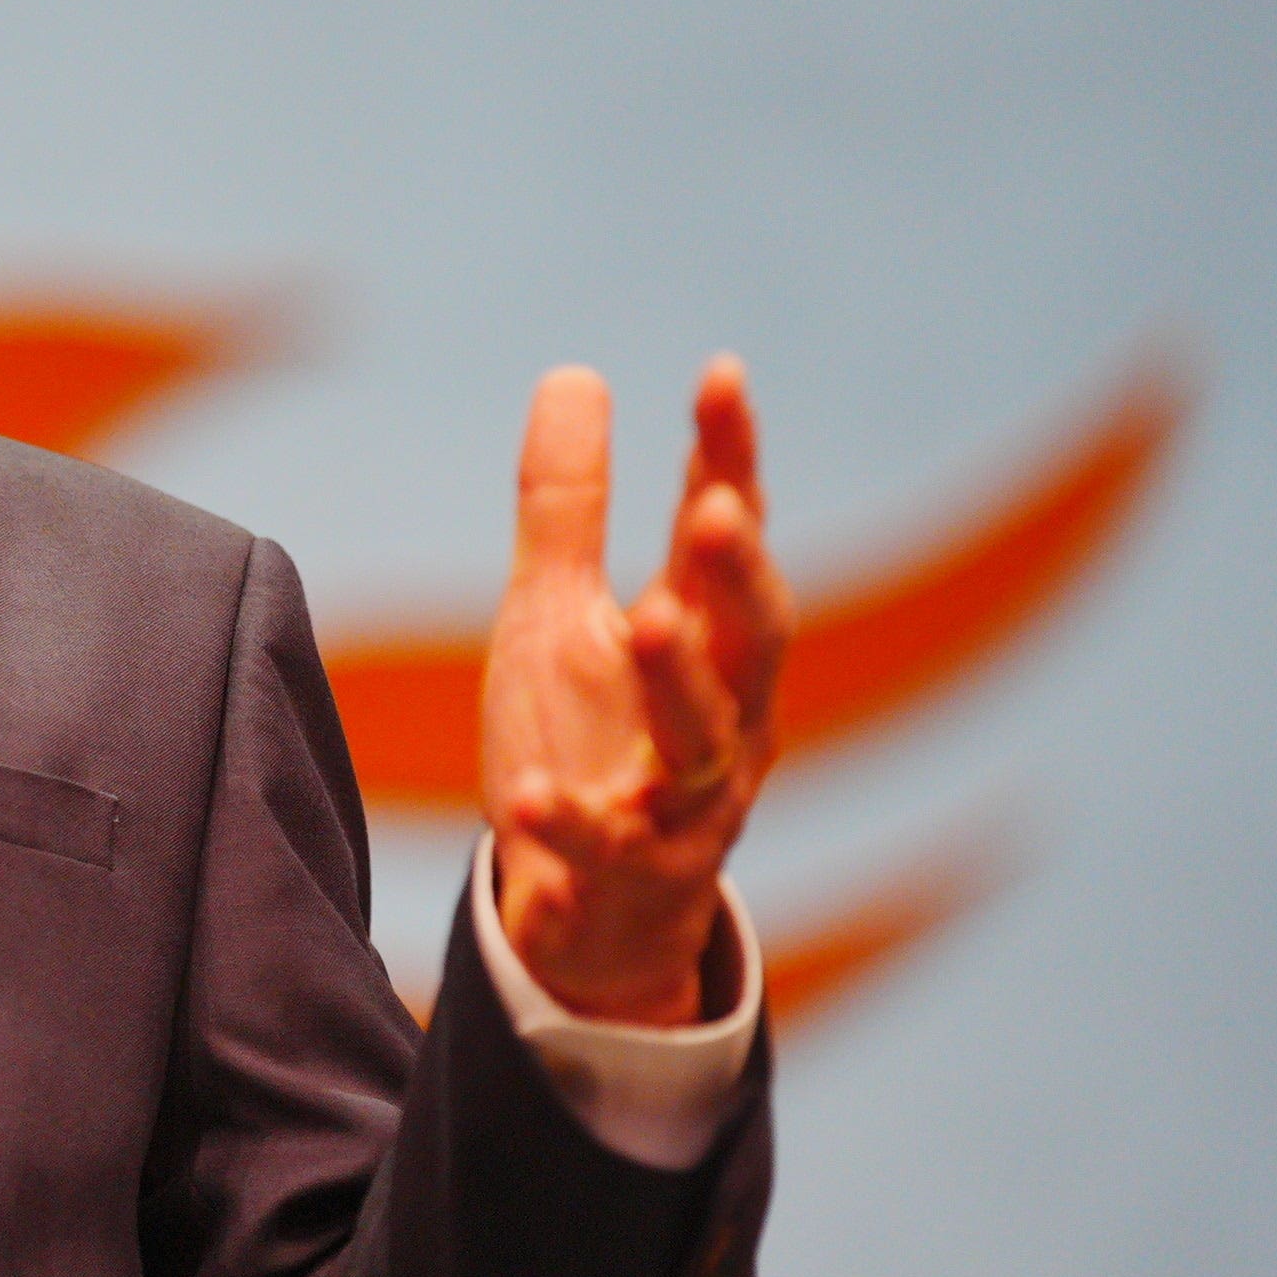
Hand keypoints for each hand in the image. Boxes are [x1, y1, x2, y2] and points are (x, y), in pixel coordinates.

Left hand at [480, 358, 793, 1023]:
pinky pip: (609, 852)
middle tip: (717, 509)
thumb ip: (568, 505)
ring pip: (703, 741)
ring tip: (648, 621)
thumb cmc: (588, 735)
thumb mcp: (558, 610)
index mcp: (705, 636)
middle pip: (751, 637)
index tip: (721, 375)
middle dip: (739, 574)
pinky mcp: (632, 876)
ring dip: (681, 682)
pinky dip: (573, 827)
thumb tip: (577, 373)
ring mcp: (684, 800)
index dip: (729, 456)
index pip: (725, 534)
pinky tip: (525, 800)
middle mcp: (721, 713)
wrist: (589, 903)